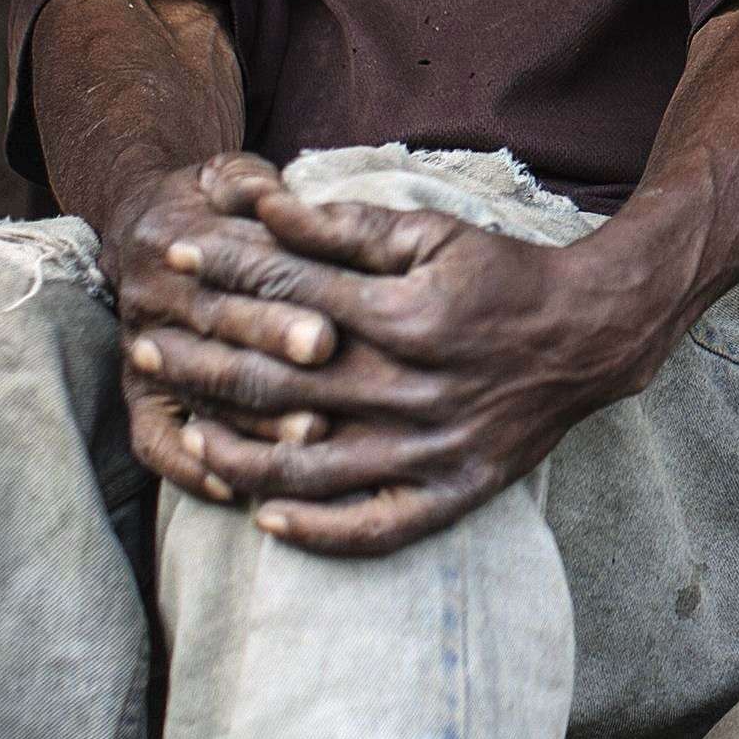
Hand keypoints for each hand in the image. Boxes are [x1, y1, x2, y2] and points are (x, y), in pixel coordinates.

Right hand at [101, 155, 349, 504]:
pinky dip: (188, 468)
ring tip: (306, 442)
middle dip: (272, 364)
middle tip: (328, 391)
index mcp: (176, 240)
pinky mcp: (139, 394)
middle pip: (217, 336)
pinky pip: (152, 440)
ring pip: (195, 395)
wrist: (147, 230)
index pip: (233, 276)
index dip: (279, 305)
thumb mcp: (227, 173)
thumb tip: (266, 192)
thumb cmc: (216, 203)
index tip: (329, 333)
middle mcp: (154, 301)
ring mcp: (143, 353)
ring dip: (249, 423)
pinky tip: (236, 489)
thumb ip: (249, 181)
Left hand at [119, 178, 651, 554]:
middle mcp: (411, 390)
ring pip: (307, 467)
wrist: (592, 337)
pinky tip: (265, 515)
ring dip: (234, 454)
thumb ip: (349, 227)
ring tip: (186, 434)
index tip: (174, 260)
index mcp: (406, 317)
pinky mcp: (452, 492)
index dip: (224, 271)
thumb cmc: (505, 277)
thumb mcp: (436, 233)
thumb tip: (266, 209)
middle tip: (146, 347)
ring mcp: (429, 449)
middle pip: (277, 385)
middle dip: (201, 362)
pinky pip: (372, 528)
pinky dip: (314, 529)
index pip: (288, 293)